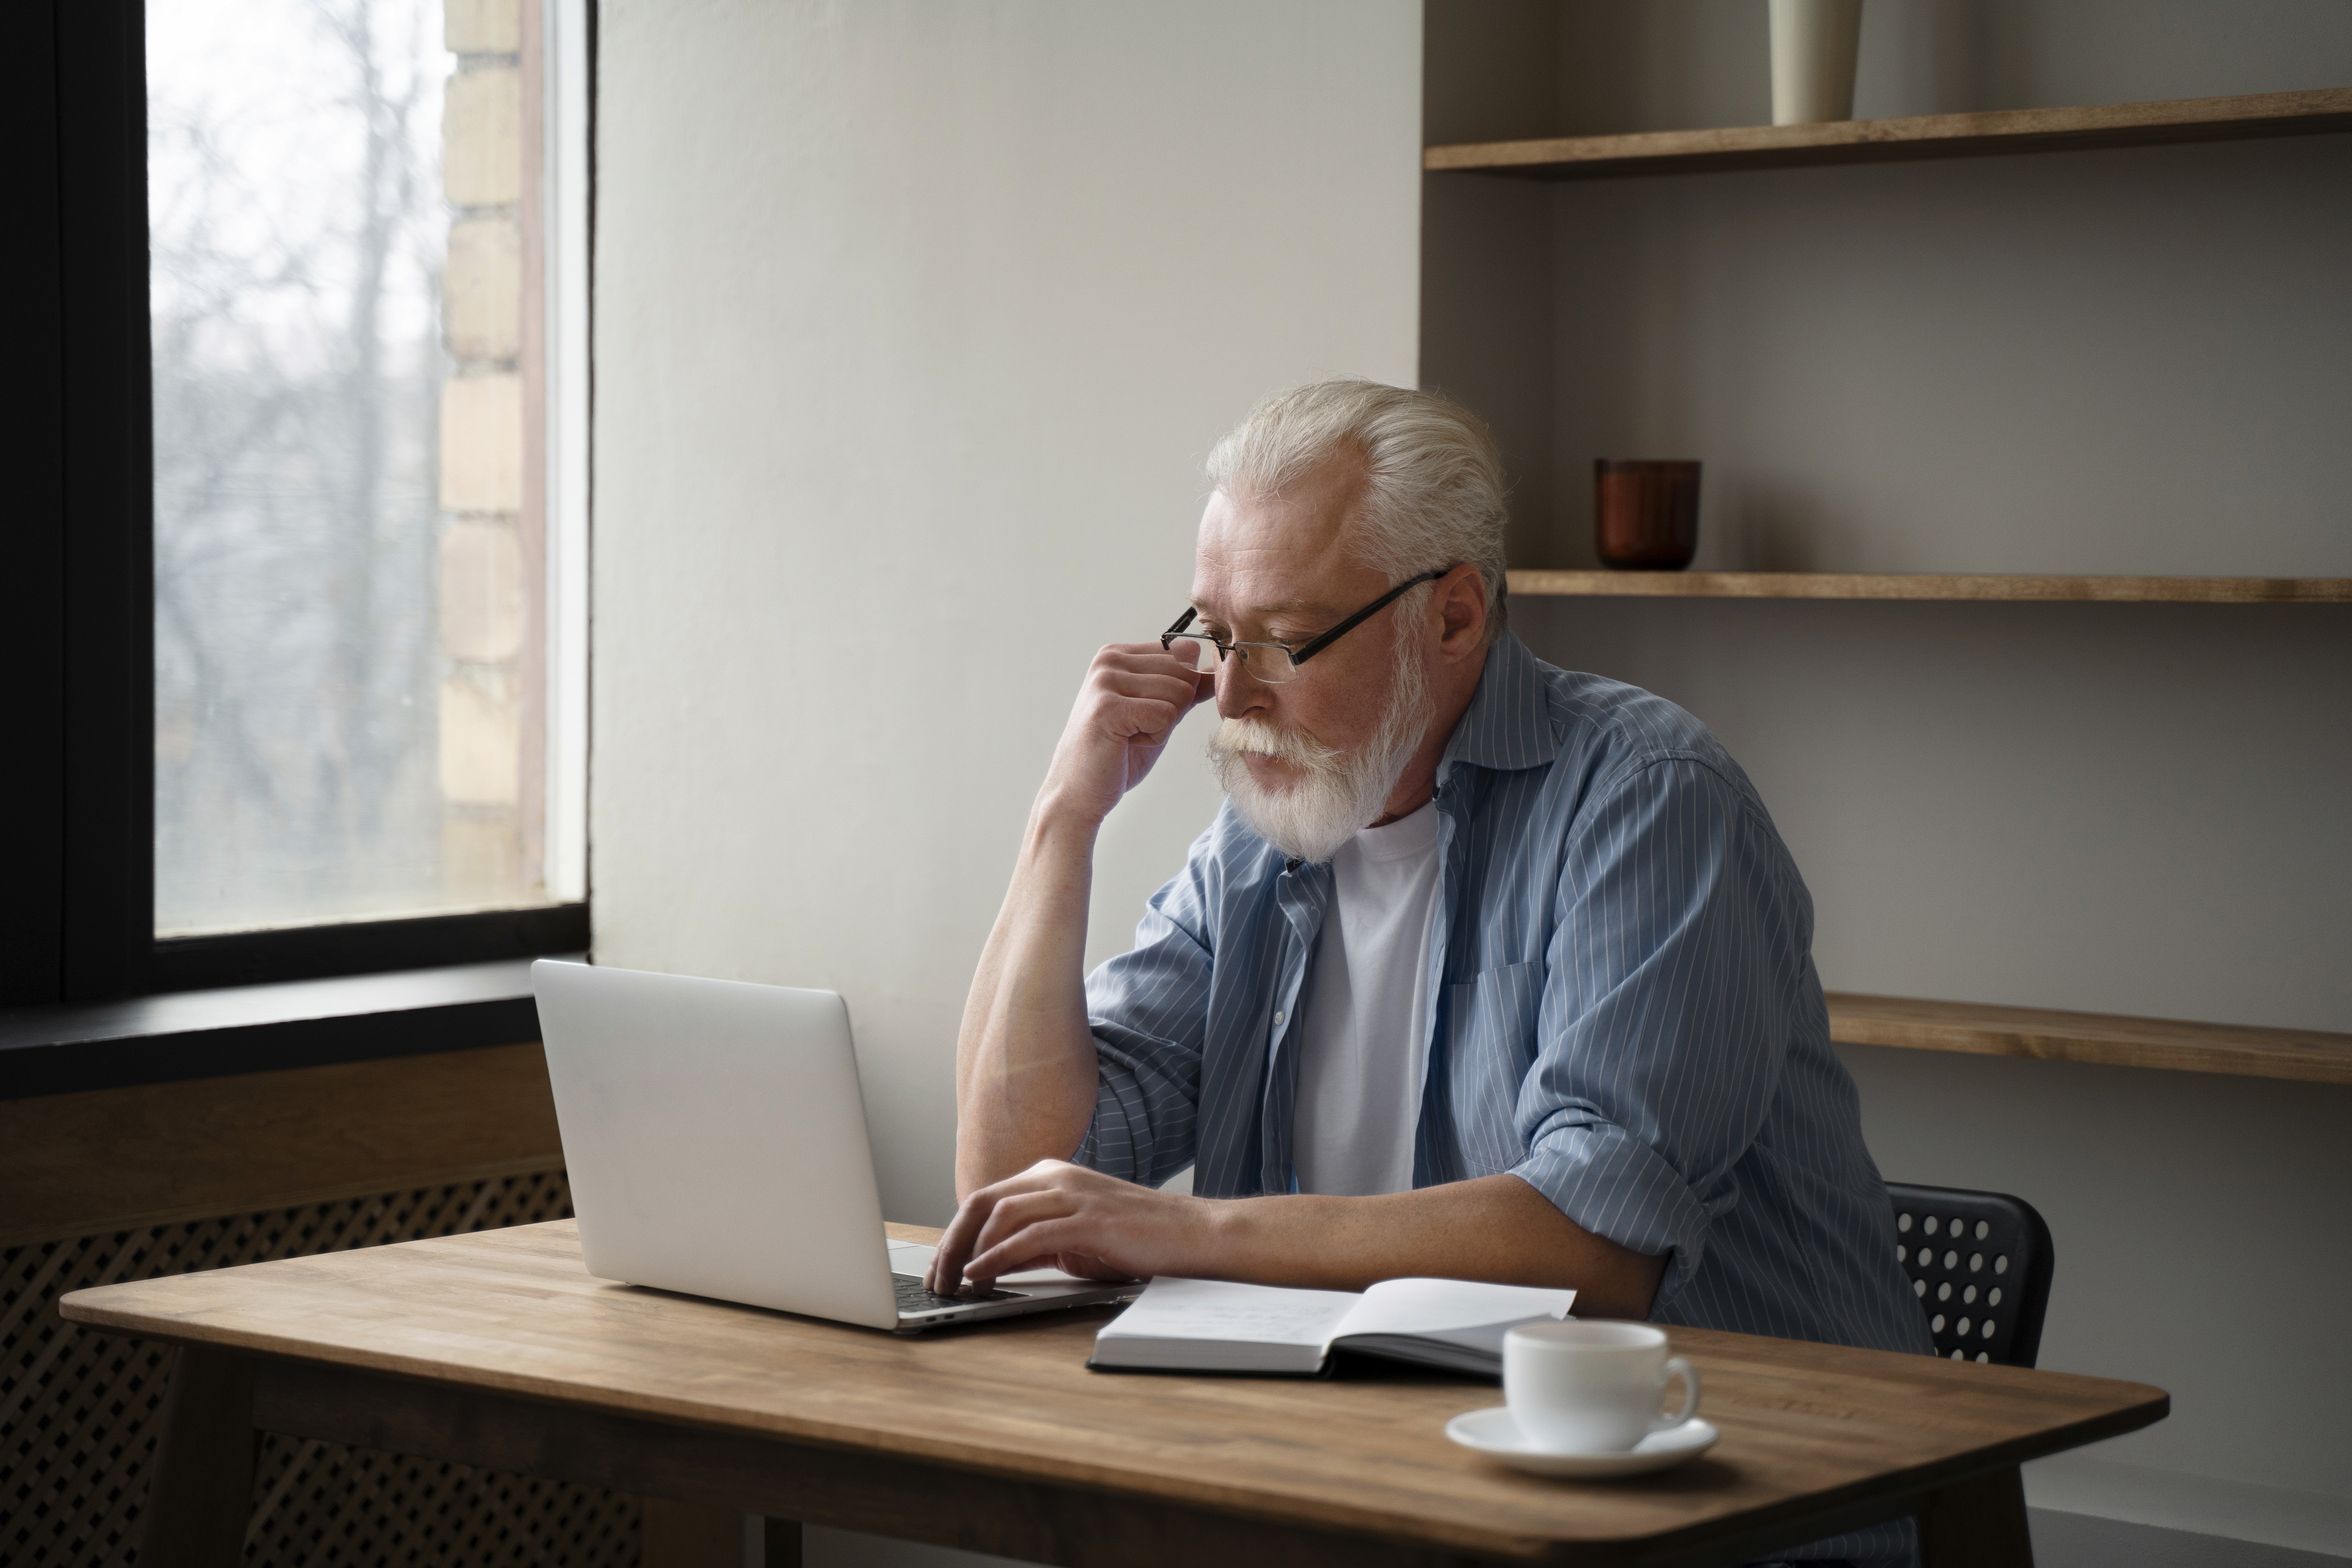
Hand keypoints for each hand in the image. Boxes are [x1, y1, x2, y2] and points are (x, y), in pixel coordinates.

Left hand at [924, 1159, 1214, 1293]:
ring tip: (955, 1283)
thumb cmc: (1136, 1239)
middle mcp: (1056, 1178)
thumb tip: (990, 1263)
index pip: (985, 1200)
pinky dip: (998, 1257)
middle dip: (951, 1241)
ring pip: (999, 1215)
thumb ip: (1033, 1243)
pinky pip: (1029, 1236)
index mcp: (1050, 1177)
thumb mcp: (1073, 1239)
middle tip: (935, 1278)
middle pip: (982, 1202)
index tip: (940, 1267)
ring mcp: (1073, 1195)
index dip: (955, 1234)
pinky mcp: (1088, 1219)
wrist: (1191, 1235)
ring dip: (969, 1252)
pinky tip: (982, 1276)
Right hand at [1037, 643, 1212, 827]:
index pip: (1184, 653)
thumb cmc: (1118, 753)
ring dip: (1163, 726)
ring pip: (1179, 693)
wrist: (1080, 791)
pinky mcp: (1108, 707)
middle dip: (1173, 709)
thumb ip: (1185, 690)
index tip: (1146, 713)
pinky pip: (1165, 715)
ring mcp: (1105, 680)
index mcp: (1119, 654)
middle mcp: (1109, 659)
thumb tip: (1218, 673)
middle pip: (1185, 672)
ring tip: (1130, 736)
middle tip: (1137, 729)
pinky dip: (1154, 737)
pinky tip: (1126, 743)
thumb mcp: (1158, 714)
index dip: (1180, 691)